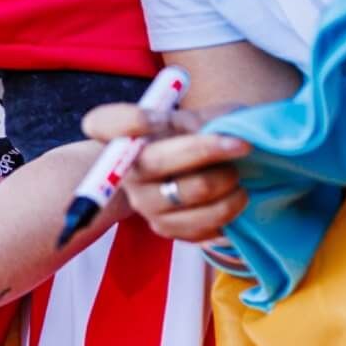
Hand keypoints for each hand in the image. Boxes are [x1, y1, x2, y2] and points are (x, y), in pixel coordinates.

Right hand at [81, 103, 251, 243]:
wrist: (189, 174)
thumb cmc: (193, 136)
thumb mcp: (197, 116)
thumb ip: (203, 118)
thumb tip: (218, 134)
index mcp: (123, 135)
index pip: (105, 124)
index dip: (130, 121)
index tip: (159, 118)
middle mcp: (124, 172)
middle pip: (158, 161)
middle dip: (208, 149)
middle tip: (241, 145)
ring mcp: (144, 204)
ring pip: (192, 192)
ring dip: (228, 183)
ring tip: (237, 176)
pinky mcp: (165, 229)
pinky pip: (204, 224)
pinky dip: (231, 209)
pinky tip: (234, 197)